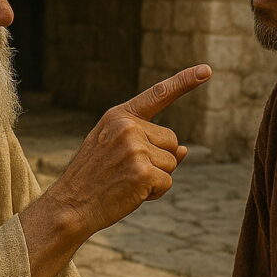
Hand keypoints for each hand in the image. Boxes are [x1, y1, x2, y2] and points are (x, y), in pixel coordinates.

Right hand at [43, 64, 212, 237]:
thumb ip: (147, 144)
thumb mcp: (115, 151)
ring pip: (172, 163)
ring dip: (156, 178)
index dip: (185, 81)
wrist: (69, 206)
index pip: (158, 94)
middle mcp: (128, 126)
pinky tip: (130, 194)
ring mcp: (135, 148)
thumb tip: (184, 150)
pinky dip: (155, 193)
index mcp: (119, 116)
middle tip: (126, 172)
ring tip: (125, 182)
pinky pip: (167, 182)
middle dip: (158, 159)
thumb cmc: (93, 179)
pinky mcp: (143, 171)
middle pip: (172, 140)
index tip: (207, 70)